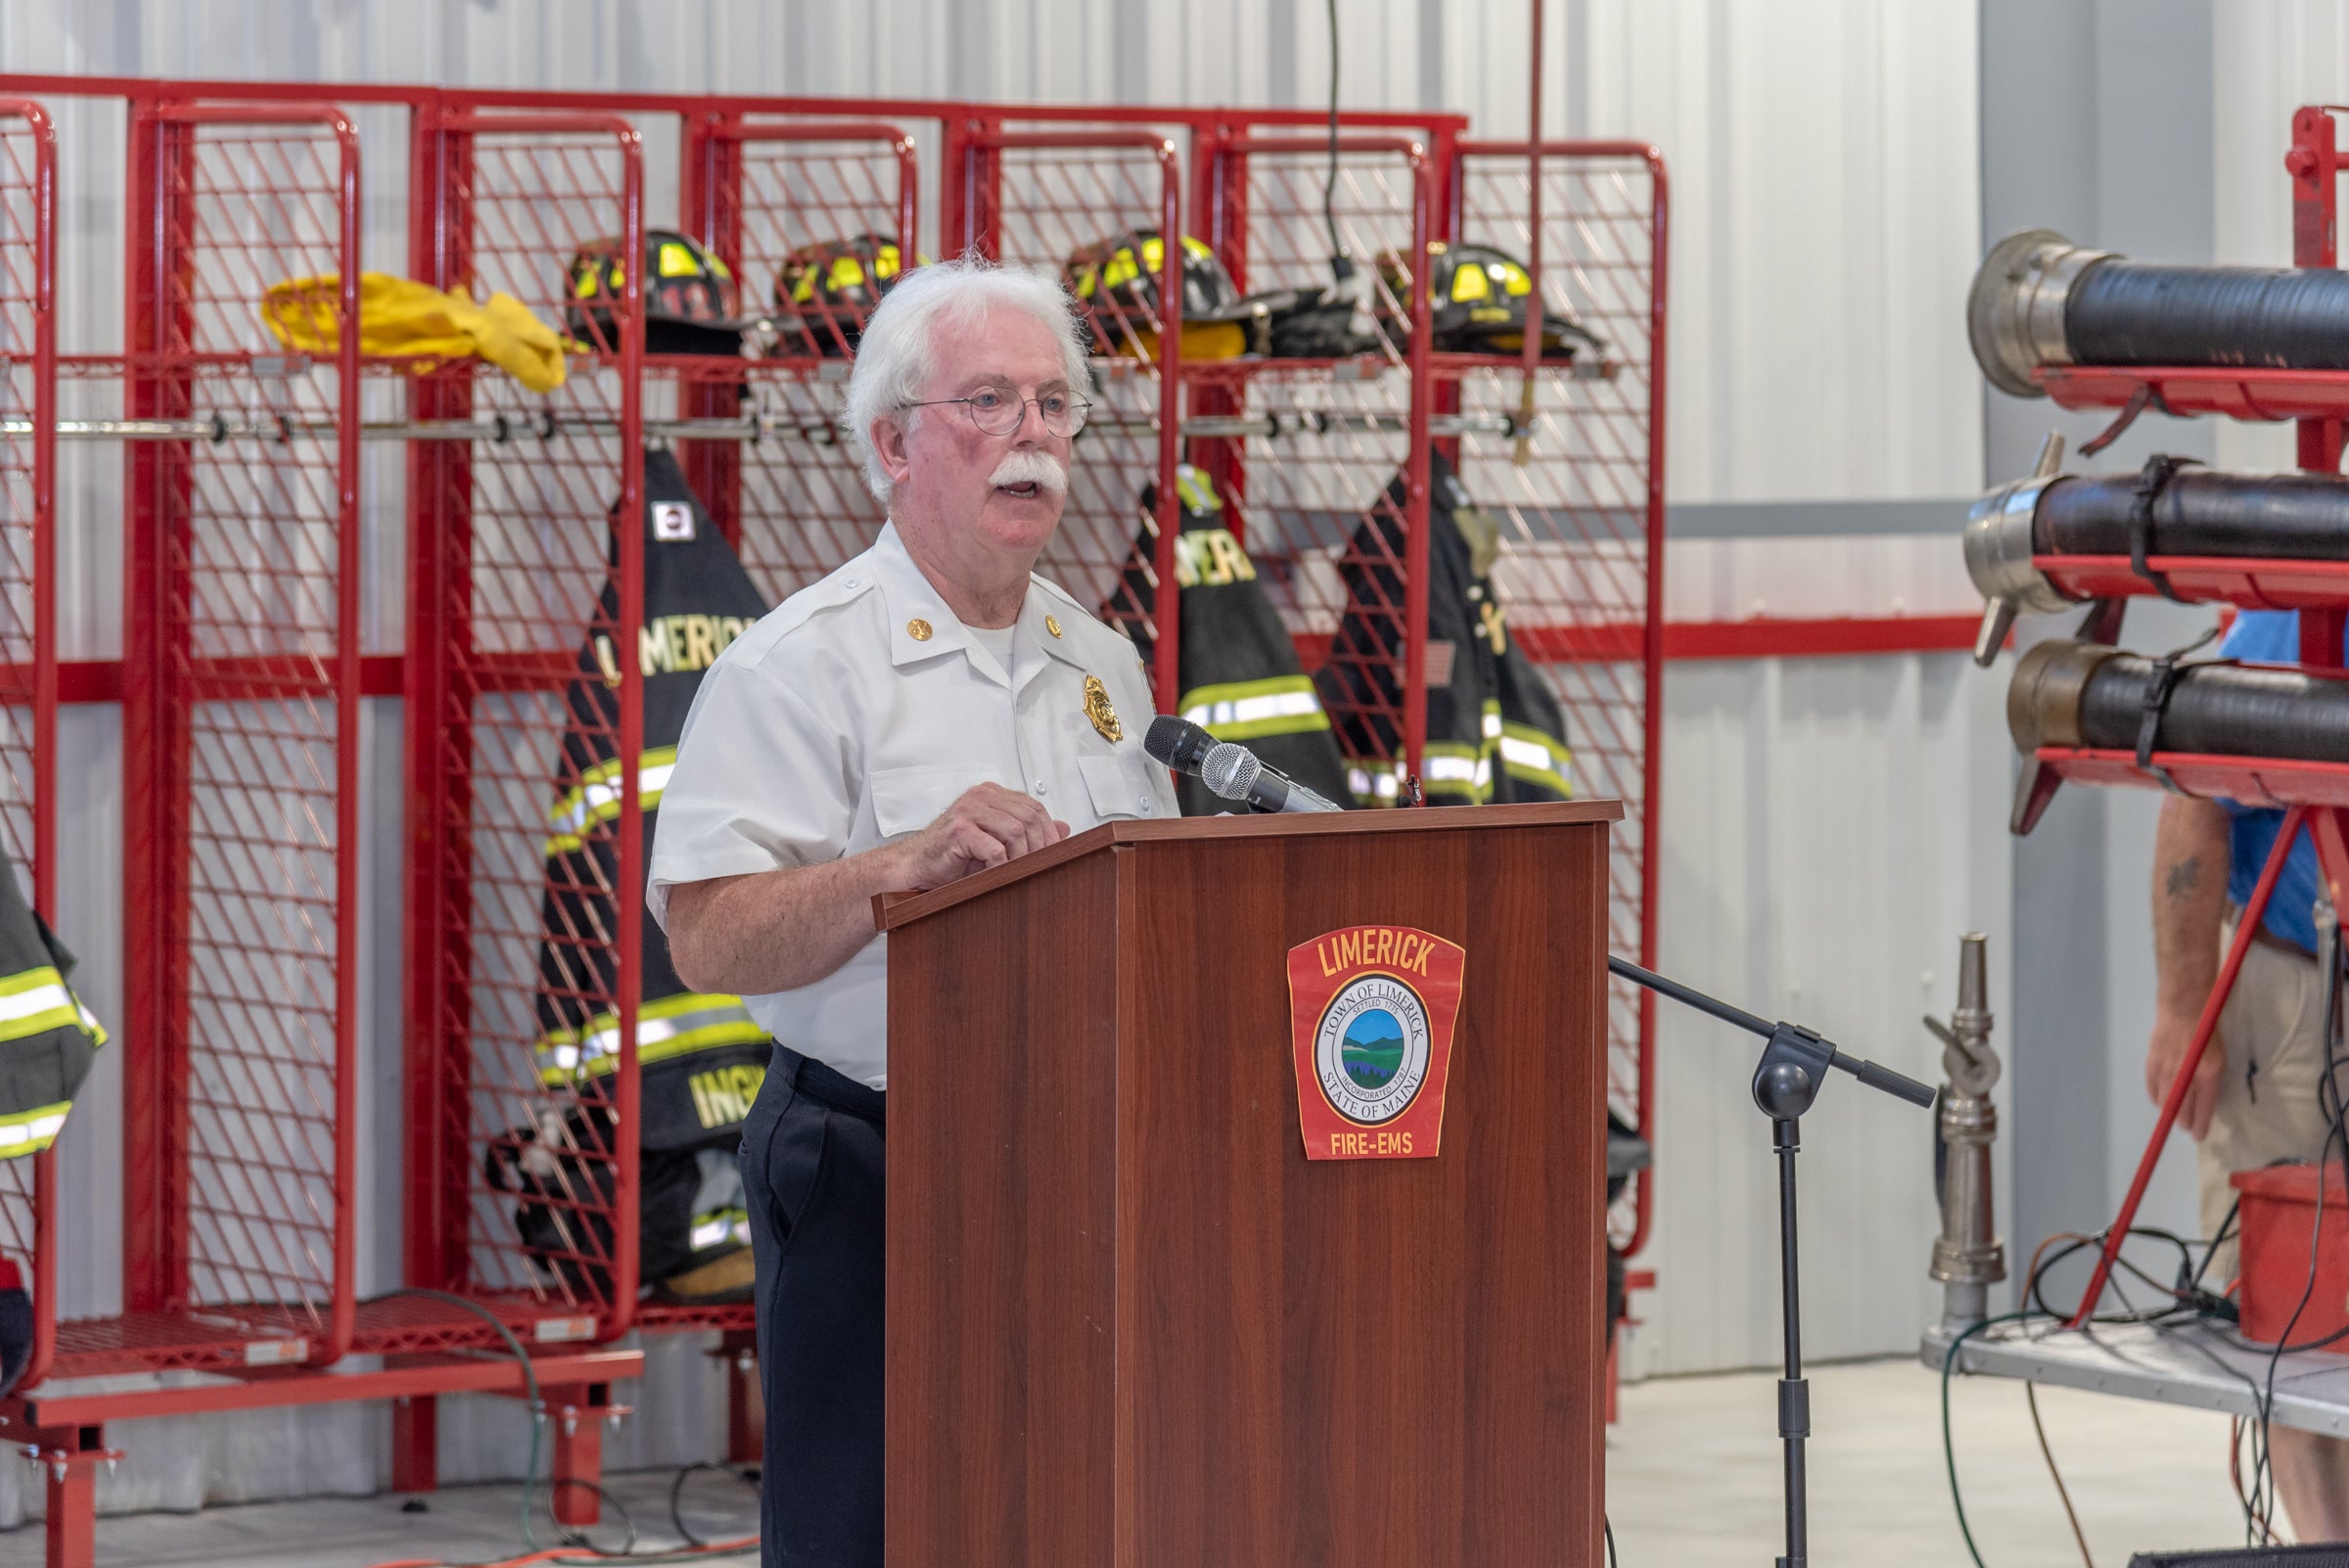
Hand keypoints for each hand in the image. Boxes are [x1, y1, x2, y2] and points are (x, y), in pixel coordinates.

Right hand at [894, 783, 1068, 889]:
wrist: (916, 866)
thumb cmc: (953, 855)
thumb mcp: (997, 841)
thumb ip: (1028, 832)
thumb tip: (1064, 828)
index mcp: (990, 794)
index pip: (1033, 806)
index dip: (1048, 831)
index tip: (1052, 854)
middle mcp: (980, 796)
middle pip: (1027, 816)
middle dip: (1038, 846)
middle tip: (1038, 867)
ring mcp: (968, 810)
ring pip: (1014, 831)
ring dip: (1020, 857)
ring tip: (1015, 873)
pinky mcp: (959, 829)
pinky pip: (994, 848)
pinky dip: (1000, 866)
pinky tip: (994, 874)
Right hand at [2147, 1006, 2225, 1141]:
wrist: (2183, 1004)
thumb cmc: (2208, 1025)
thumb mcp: (2219, 1053)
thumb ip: (2211, 1075)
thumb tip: (2204, 1093)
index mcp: (2208, 1073)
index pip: (2203, 1108)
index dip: (2201, 1124)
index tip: (2199, 1136)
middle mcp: (2186, 1075)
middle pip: (2183, 1108)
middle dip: (2186, 1122)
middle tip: (2189, 1128)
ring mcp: (2166, 1069)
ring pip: (2166, 1101)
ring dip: (2170, 1112)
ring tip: (2175, 1117)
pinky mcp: (2152, 1061)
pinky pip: (2152, 1087)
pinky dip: (2155, 1097)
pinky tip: (2159, 1102)